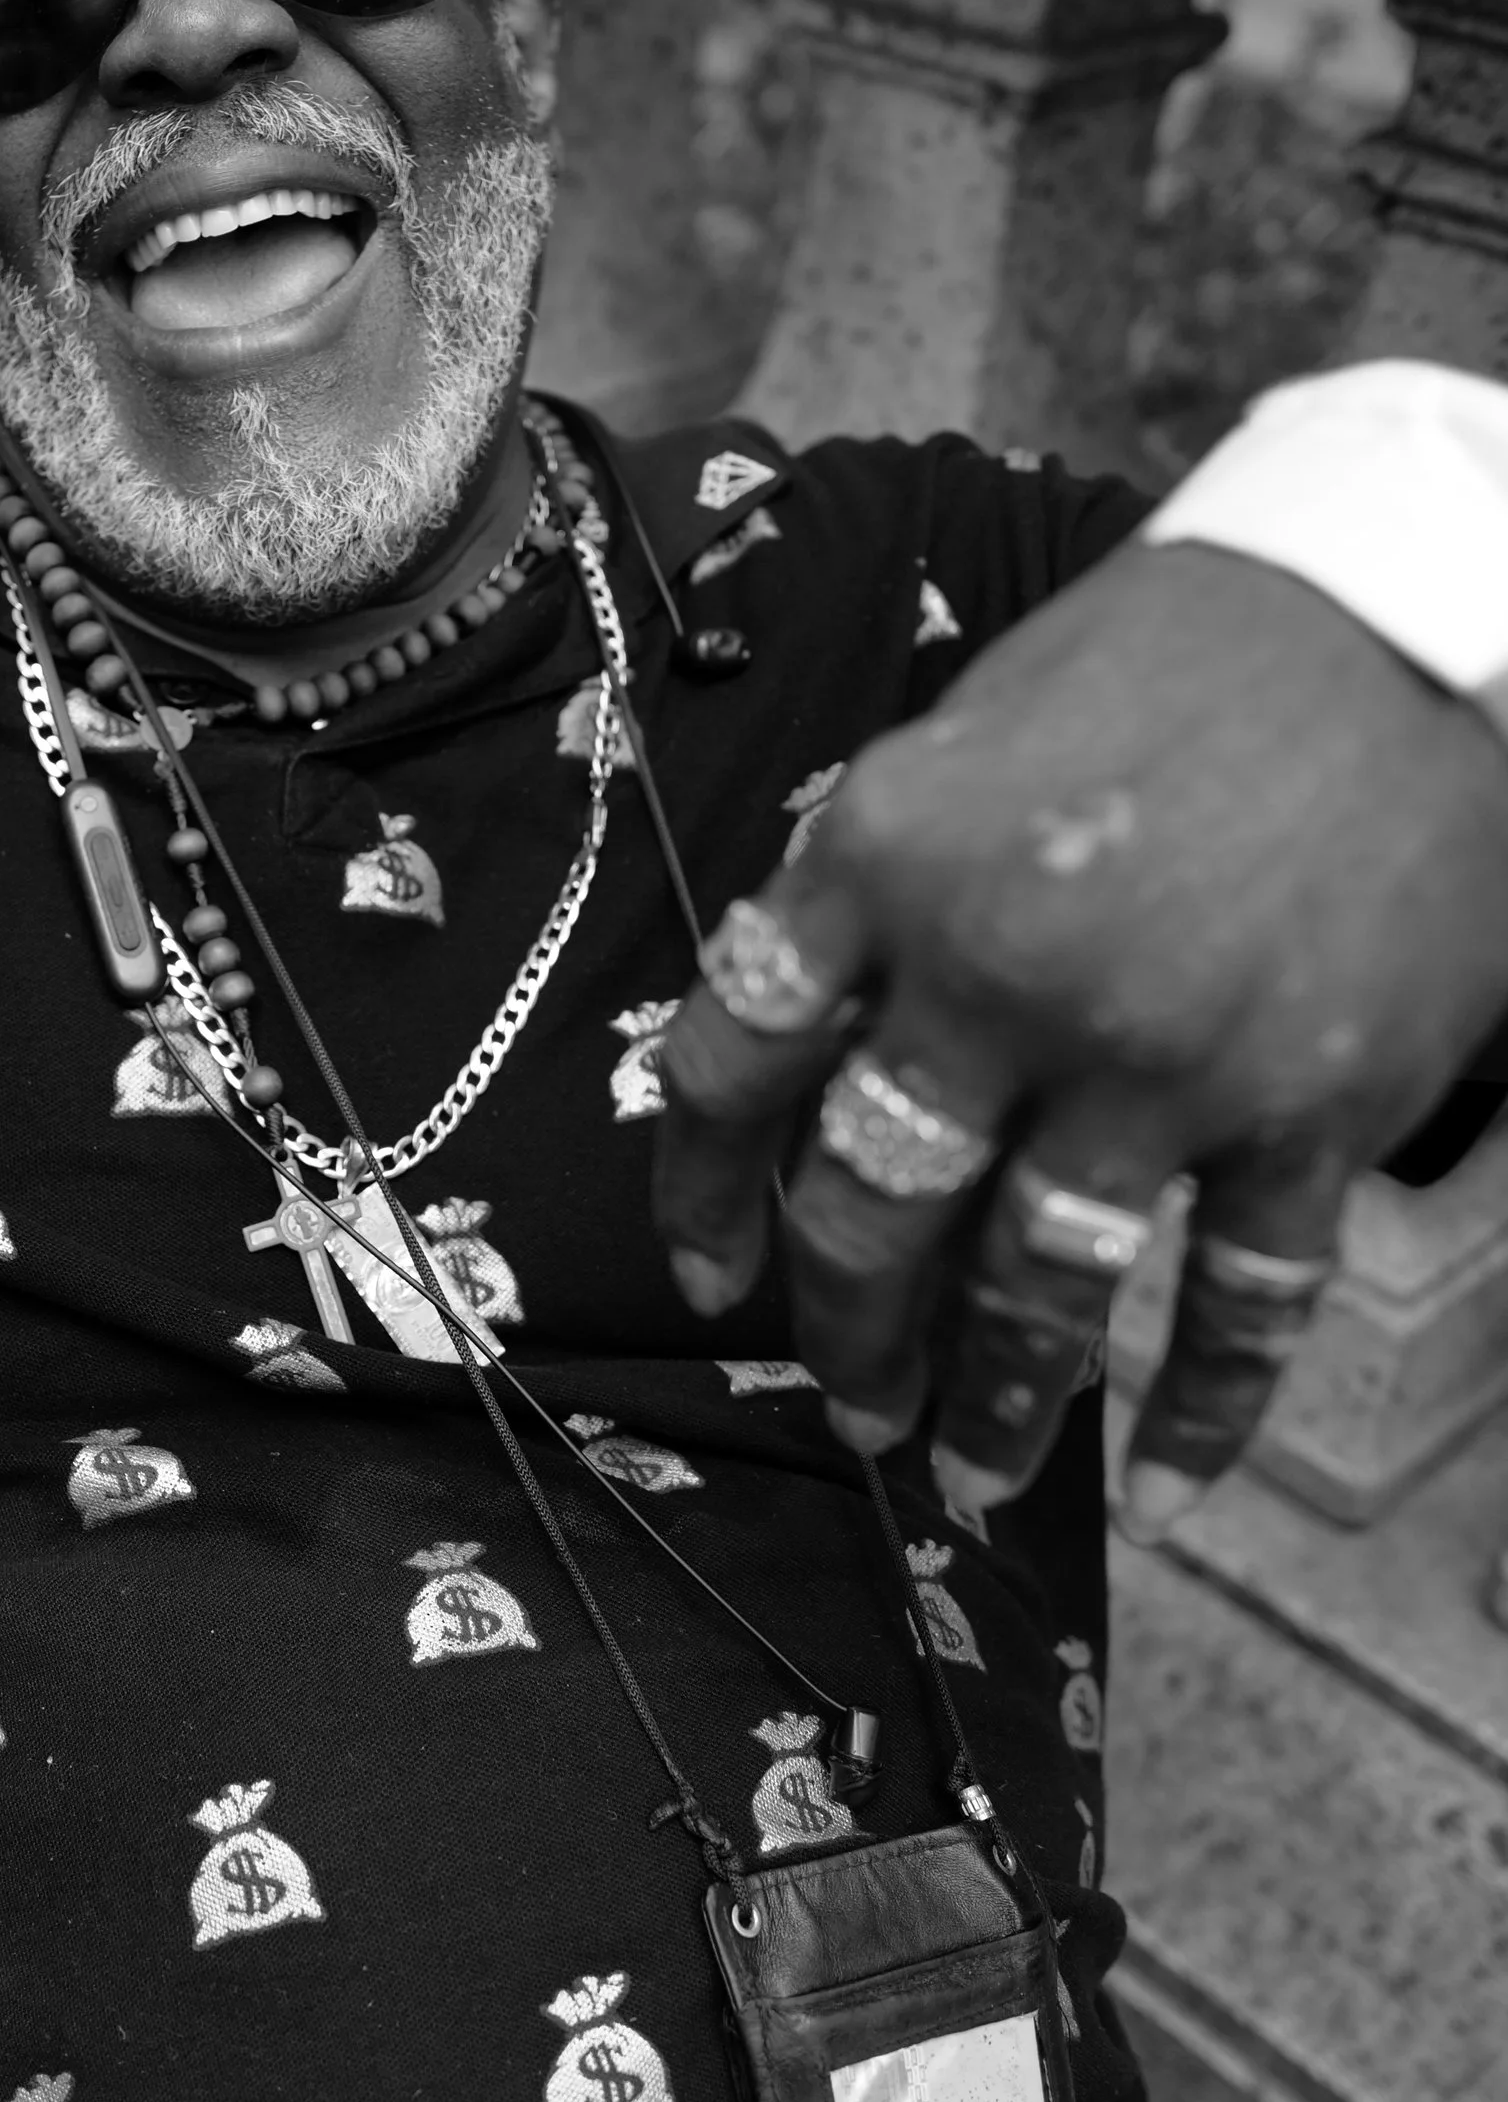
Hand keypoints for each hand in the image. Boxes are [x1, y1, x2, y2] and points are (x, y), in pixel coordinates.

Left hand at [651, 545, 1507, 1530]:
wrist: (1401, 614)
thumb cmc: (1169, 661)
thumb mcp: (963, 741)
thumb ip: (877, 898)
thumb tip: (811, 1054)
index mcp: (887, 862)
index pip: (735, 1060)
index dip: (701, 1186)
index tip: (707, 1273)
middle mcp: (1002, 972)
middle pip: (871, 1203)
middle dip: (845, 1327)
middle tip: (849, 1400)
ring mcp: (1162, 1058)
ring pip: (1037, 1287)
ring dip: (993, 1405)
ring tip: (968, 1473)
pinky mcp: (1310, 1110)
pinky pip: (1238, 1302)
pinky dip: (1199, 1412)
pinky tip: (1159, 1487)